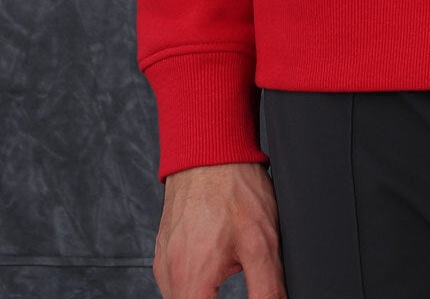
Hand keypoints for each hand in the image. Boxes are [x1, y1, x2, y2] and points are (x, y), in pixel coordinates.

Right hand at [152, 161, 285, 297]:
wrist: (210, 146)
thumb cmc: (235, 188)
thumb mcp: (262, 242)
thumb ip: (267, 290)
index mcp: (192, 280)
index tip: (247, 297)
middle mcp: (170, 274)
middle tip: (237, 279)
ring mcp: (163, 261)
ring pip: (179, 297)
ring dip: (202, 297)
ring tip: (228, 273)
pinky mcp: (162, 248)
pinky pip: (174, 280)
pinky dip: (193, 283)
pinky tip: (213, 266)